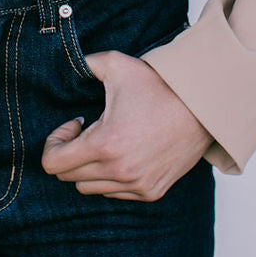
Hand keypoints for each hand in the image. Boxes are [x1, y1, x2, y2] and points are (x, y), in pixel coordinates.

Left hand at [40, 50, 212, 201]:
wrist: (203, 106)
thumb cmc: (159, 85)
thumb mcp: (117, 65)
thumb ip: (85, 62)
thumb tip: (67, 62)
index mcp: (105, 144)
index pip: (52, 164)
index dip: (55, 142)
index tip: (75, 123)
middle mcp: (119, 171)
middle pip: (68, 177)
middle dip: (70, 152)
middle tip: (88, 129)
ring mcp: (136, 185)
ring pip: (90, 188)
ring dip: (89, 167)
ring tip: (107, 141)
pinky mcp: (151, 192)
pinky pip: (115, 194)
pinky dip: (111, 177)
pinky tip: (124, 152)